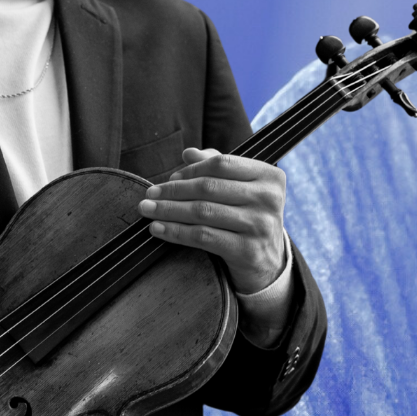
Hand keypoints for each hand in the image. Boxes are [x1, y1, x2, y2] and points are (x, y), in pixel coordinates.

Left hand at [137, 148, 288, 293]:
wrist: (268, 262)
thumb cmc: (249, 217)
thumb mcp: (242, 189)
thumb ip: (218, 168)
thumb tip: (188, 153)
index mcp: (269, 176)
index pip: (222, 164)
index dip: (191, 170)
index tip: (170, 178)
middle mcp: (269, 198)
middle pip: (209, 187)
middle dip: (173, 191)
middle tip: (149, 194)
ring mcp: (260, 225)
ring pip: (202, 212)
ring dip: (169, 210)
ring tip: (147, 210)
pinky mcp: (247, 250)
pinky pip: (202, 236)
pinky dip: (176, 232)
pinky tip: (158, 228)